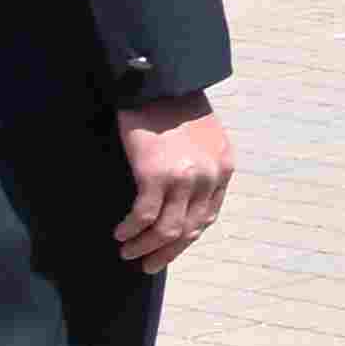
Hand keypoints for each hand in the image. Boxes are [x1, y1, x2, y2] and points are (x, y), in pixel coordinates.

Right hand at [111, 92, 234, 269]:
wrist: (158, 80)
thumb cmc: (174, 105)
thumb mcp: (204, 136)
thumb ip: (201, 164)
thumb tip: (183, 195)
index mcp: (224, 167)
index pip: (207, 216)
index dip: (186, 237)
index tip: (168, 249)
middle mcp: (210, 177)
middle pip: (190, 229)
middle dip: (167, 252)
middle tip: (147, 264)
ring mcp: (184, 178)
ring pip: (167, 230)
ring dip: (145, 246)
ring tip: (128, 251)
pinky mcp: (156, 175)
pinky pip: (143, 216)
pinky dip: (131, 230)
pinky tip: (120, 233)